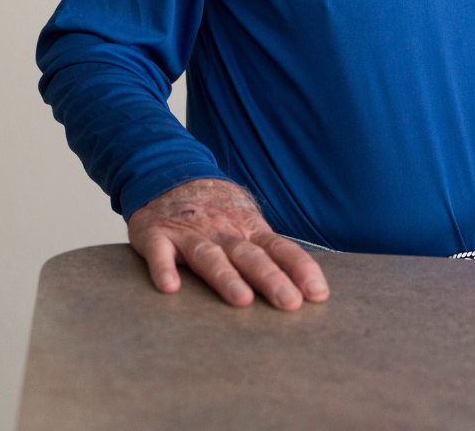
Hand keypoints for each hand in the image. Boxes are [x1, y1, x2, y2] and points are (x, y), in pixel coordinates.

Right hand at [127, 178, 329, 310]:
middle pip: (250, 255)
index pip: (279, 248)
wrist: (167, 172)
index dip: (299, 268)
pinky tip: (170, 287)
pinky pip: (159, 253)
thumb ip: (266, 249)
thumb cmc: (213, 208)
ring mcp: (189, 233)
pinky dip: (164, 269)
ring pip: (210, 256)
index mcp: (247, 228)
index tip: (318, 292)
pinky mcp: (156, 235)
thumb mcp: (244, 220)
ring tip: (242, 300)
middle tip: (290, 302)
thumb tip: (304, 282)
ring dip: (226, 277)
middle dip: (271, 279)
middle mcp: (222, 230)